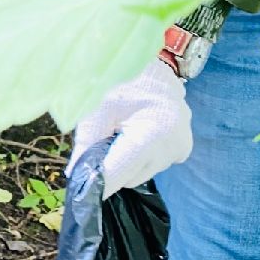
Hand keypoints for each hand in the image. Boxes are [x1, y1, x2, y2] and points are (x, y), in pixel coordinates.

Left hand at [68, 58, 191, 196]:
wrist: (153, 66)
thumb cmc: (121, 80)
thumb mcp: (97, 107)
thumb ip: (86, 143)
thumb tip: (76, 178)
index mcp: (154, 132)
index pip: (121, 172)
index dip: (99, 183)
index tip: (82, 193)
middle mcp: (174, 146)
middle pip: (130, 176)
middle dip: (111, 165)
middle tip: (102, 140)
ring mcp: (181, 149)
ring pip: (140, 173)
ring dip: (125, 160)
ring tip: (121, 131)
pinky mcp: (183, 150)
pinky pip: (152, 165)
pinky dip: (139, 156)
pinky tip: (136, 131)